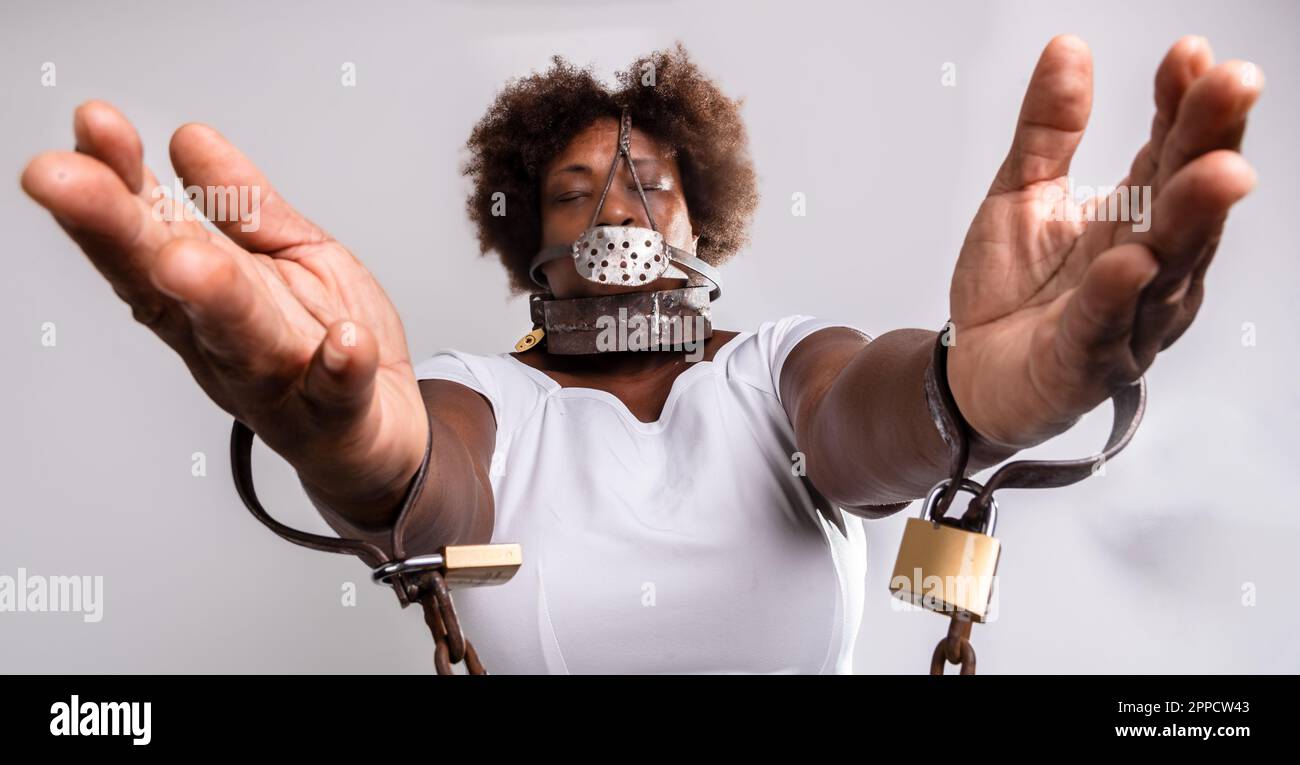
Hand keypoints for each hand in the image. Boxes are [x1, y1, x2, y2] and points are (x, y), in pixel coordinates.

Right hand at [21, 101, 429, 514]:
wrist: (377, 435)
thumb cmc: (321, 343)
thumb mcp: (289, 254)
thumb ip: (242, 204)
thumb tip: (188, 138)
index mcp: (202, 292)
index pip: (148, 229)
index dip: (115, 181)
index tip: (91, 125)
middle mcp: (222, 340)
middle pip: (162, 282)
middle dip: (116, 228)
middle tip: (67, 180)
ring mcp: (276, 382)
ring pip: (241, 341)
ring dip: (213, 299)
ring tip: (188, 260)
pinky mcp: (336, 415)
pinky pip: (338, 392)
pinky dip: (341, 368)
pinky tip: (346, 341)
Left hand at [947, 35, 1260, 447]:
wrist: (971, 372)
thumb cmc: (1011, 290)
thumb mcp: (1020, 192)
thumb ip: (1047, 129)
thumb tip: (1068, 48)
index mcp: (1137, 216)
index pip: (1172, 150)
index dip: (1186, 103)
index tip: (1191, 53)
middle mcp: (1152, 266)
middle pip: (1189, 200)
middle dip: (1213, 143)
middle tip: (1235, 87)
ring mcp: (1128, 318)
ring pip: (1170, 266)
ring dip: (1192, 217)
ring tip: (1215, 170)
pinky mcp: (1086, 365)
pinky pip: (1103, 327)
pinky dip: (1117, 294)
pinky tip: (1131, 260)